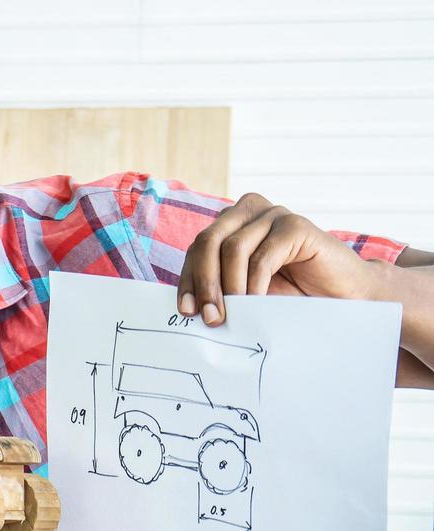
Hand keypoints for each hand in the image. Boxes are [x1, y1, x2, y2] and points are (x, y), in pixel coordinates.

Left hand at [178, 192, 378, 325]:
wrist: (344, 295)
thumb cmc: (292, 294)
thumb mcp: (246, 291)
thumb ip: (220, 290)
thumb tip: (188, 309)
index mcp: (231, 225)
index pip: (197, 249)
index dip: (188, 280)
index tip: (186, 312)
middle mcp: (248, 212)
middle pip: (208, 242)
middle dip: (203, 283)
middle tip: (209, 318)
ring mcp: (273, 215)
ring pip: (232, 248)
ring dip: (227, 287)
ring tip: (230, 315)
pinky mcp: (296, 225)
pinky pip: (262, 256)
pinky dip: (254, 284)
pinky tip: (255, 304)